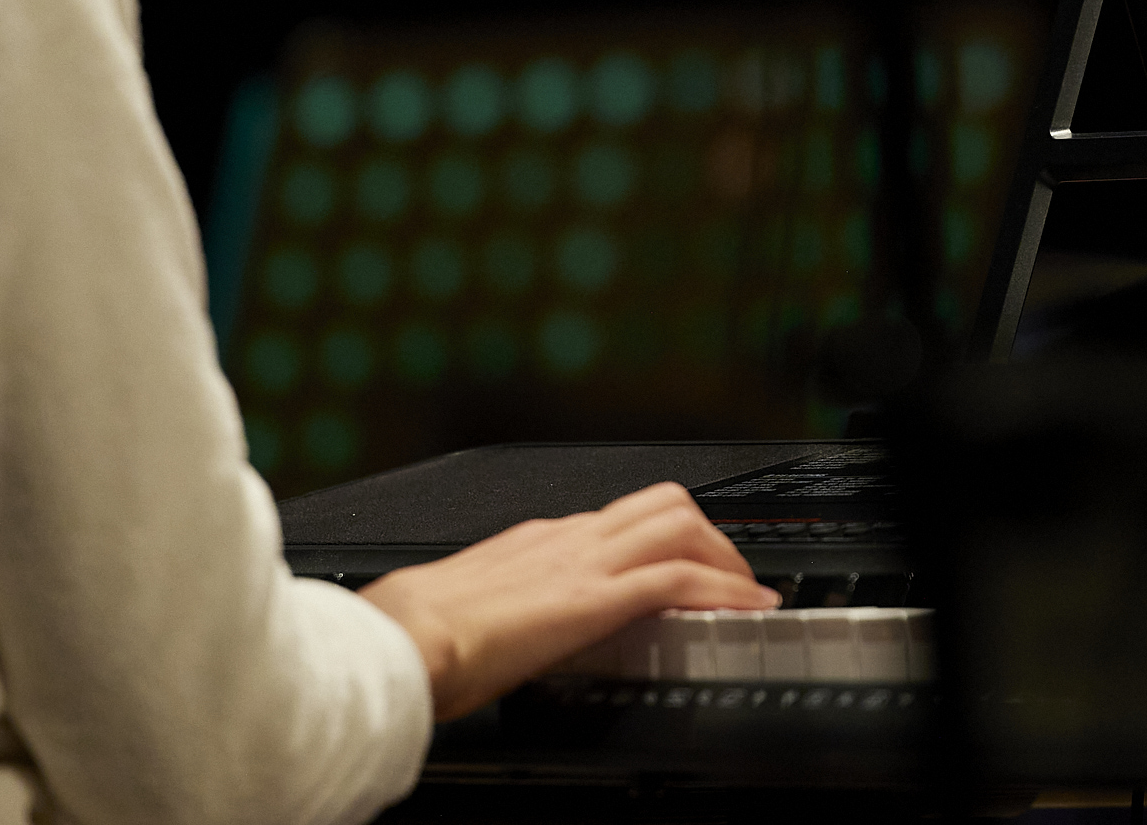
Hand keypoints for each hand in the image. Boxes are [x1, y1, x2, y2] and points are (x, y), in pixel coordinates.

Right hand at [357, 481, 779, 720]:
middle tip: (730, 577)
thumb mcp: (465, 611)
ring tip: (747, 593)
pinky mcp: (594, 598)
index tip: (680, 568)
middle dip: (708, 536)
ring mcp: (583, 563)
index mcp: (534, 542)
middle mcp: (566, 539)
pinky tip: (745, 610)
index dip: (659, 541)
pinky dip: (722, 590)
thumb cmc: (412, 635)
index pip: (615, 522)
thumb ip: (494, 611)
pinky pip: (678, 579)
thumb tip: (492, 636)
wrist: (399, 640)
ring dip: (725, 557)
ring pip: (680, 525)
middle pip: (661, 505)